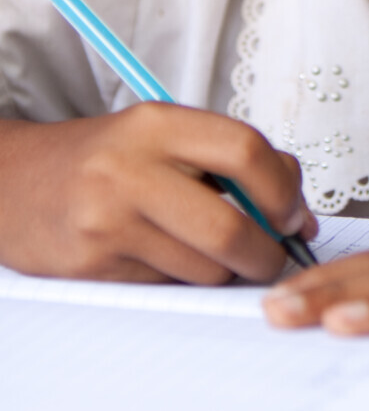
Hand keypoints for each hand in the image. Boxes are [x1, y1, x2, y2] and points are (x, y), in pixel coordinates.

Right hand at [0, 104, 317, 283]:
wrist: (12, 182)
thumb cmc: (104, 160)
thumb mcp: (164, 135)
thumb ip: (232, 160)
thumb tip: (298, 213)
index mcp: (157, 124)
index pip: (245, 151)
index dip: (283, 190)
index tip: (292, 214)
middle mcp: (129, 169)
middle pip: (230, 228)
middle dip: (266, 254)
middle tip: (272, 257)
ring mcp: (107, 221)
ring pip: (203, 269)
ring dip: (226, 273)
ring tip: (214, 255)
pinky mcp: (92, 265)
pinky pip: (168, 286)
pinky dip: (185, 281)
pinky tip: (169, 259)